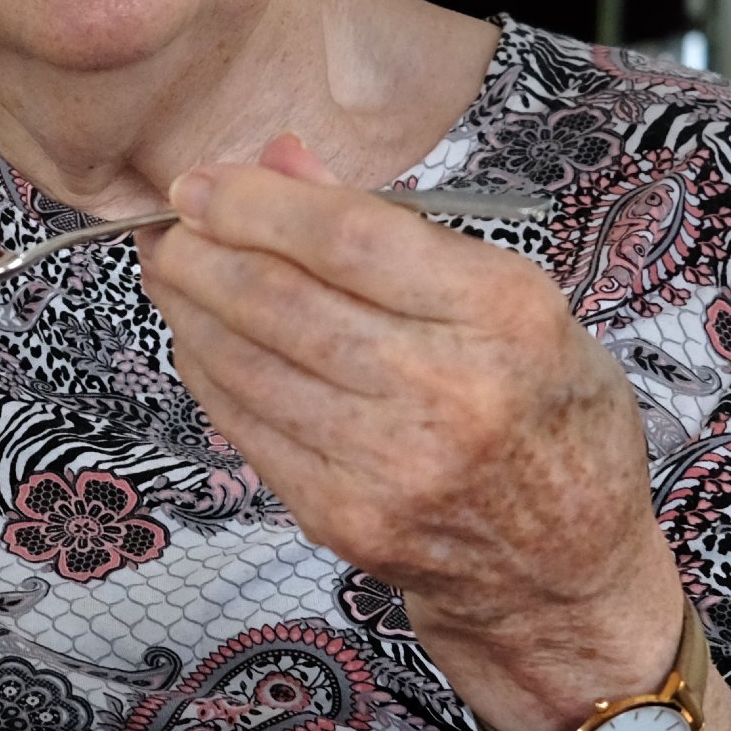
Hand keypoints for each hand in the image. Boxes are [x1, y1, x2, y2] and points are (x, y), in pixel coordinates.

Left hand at [148, 137, 730, 730]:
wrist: (561, 571)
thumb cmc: (546, 416)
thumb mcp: (514, 302)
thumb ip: (396, 228)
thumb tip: (279, 159)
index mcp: (504, 315)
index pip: (349, 236)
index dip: (255, 203)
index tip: (204, 182)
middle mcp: (450, 391)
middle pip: (282, 299)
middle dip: (203, 251)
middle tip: (169, 225)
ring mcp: (390, 464)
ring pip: (250, 362)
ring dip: (191, 309)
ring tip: (173, 272)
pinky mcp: (343, 516)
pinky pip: (247, 424)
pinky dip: (209, 371)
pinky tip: (200, 340)